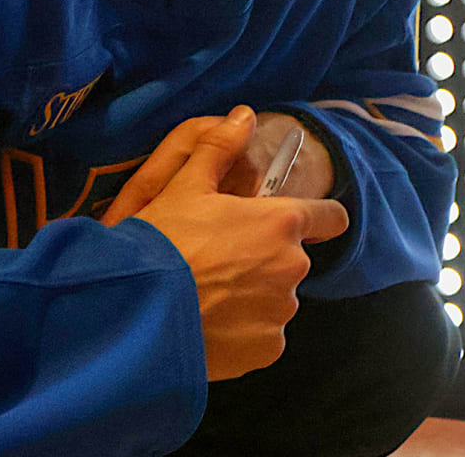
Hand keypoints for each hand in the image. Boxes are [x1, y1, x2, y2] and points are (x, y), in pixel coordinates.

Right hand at [103, 106, 349, 380]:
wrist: (134, 313)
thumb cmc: (161, 243)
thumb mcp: (184, 187)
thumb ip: (218, 149)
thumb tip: (243, 115)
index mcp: (281, 221)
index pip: (330, 217)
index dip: (318, 218)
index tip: (299, 223)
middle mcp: (292, 265)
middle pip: (292, 260)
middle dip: (265, 261)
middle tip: (219, 264)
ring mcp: (282, 310)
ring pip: (276, 299)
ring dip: (254, 297)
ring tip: (208, 297)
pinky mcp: (268, 349)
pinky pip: (264, 336)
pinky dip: (245, 333)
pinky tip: (210, 326)